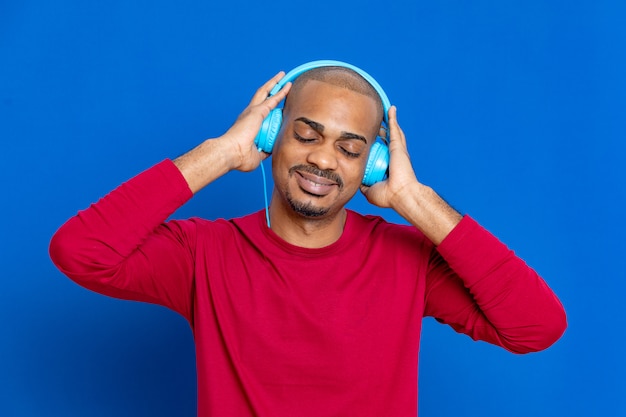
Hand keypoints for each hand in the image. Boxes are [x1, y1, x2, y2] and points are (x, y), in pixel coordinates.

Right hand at [174, 72, 290, 192]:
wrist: (231, 153)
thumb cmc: (239, 157)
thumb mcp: (256, 155)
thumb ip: (264, 151)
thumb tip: (270, 150)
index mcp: (247, 124)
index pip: (260, 111)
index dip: (267, 105)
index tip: (275, 102)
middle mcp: (248, 114)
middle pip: (261, 96)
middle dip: (270, 87)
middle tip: (279, 80)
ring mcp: (252, 111)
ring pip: (265, 92)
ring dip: (274, 84)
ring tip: (283, 76)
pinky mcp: (257, 112)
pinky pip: (273, 100)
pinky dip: (281, 92)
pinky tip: (288, 87)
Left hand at [360, 106, 461, 243]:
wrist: (399, 195)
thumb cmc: (388, 196)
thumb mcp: (370, 191)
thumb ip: (364, 184)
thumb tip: (357, 180)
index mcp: (388, 166)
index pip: (380, 153)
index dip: (375, 147)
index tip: (367, 143)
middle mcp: (394, 157)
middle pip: (386, 141)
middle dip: (380, 133)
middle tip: (373, 126)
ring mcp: (398, 151)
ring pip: (391, 133)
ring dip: (387, 123)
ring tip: (384, 112)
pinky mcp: (398, 146)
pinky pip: (394, 129)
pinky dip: (393, 118)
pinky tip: (391, 109)